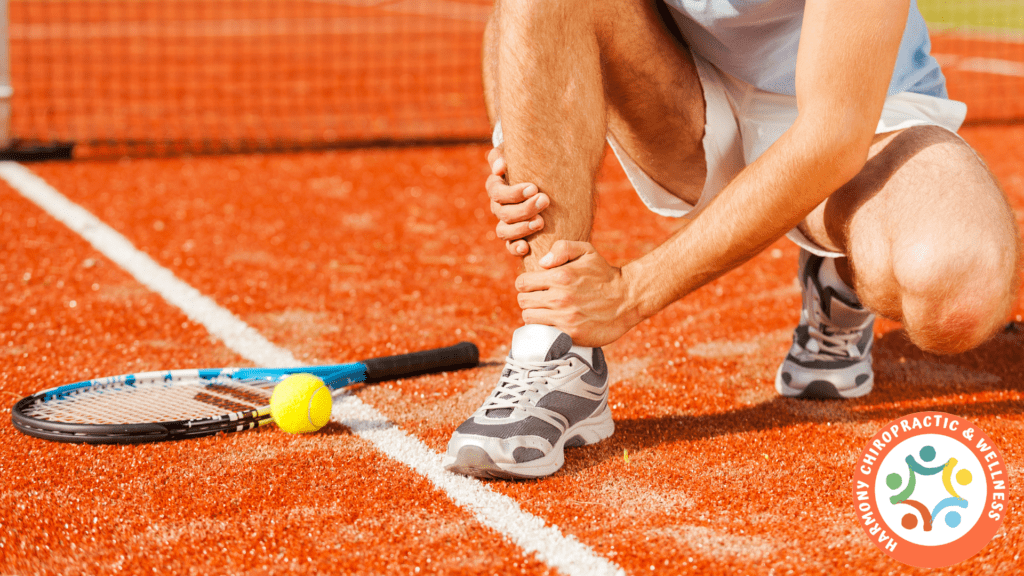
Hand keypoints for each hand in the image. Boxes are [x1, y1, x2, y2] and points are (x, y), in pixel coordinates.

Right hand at [486, 147, 548, 255]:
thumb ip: (502, 155)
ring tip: (540, 222)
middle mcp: (498, 207)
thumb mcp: (514, 152)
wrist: (542, 173)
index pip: (496, 192)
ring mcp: (505, 223)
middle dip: (524, 208)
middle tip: (544, 200)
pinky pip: (510, 246)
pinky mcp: (515, 237)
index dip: (513, 193)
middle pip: (503, 212)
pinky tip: (526, 248)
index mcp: (496, 187)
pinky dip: (516, 248)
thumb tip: (499, 168)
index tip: (534, 188)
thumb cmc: (527, 160)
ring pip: (504, 231)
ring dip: (521, 228)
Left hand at [515, 241, 640, 346]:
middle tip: (540, 299)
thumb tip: (542, 263)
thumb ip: (562, 248)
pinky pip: (543, 332)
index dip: (526, 283)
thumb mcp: (587, 251)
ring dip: (534, 315)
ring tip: (545, 311)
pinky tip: (553, 323)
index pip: (522, 283)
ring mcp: (565, 317)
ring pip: (529, 318)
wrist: (628, 299)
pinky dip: (544, 328)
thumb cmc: (605, 275)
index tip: (535, 286)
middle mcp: (559, 297)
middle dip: (529, 299)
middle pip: (523, 301)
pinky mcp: (571, 334)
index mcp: (560, 276)